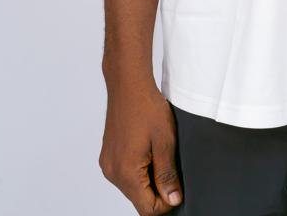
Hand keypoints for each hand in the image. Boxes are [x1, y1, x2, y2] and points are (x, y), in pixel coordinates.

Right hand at [99, 82, 183, 213]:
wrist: (128, 84)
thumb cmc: (147, 107)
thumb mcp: (165, 142)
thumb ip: (167, 174)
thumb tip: (173, 200)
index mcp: (126, 173)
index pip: (147, 209)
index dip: (166, 203)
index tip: (178, 187)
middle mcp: (112, 172)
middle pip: (139, 199)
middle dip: (158, 189)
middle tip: (171, 164)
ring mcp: (108, 164)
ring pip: (132, 186)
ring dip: (149, 177)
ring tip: (159, 152)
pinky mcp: (108, 155)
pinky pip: (125, 173)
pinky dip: (139, 168)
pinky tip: (148, 147)